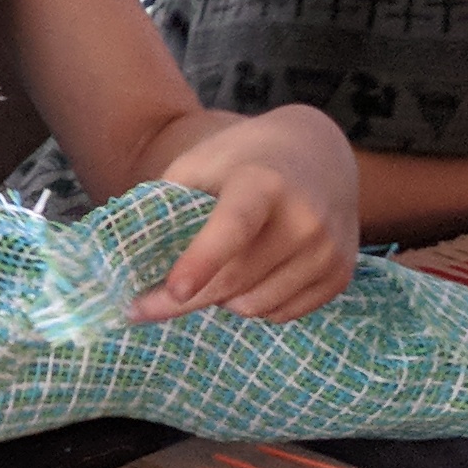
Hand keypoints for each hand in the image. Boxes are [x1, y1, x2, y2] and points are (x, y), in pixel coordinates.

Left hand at [140, 104, 359, 319]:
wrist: (318, 152)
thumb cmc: (244, 159)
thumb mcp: (201, 163)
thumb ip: (168, 203)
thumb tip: (127, 259)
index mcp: (263, 182)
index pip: (234, 226)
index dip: (203, 260)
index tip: (173, 291)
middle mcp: (304, 217)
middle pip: (234, 280)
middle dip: (182, 301)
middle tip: (142, 308)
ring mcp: (328, 249)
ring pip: (255, 306)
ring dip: (223, 300)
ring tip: (217, 271)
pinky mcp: (340, 274)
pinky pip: (283, 314)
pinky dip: (256, 305)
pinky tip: (252, 277)